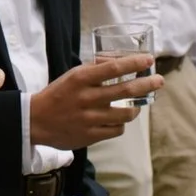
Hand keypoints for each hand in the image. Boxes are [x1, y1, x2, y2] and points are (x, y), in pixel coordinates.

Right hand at [28, 54, 156, 150]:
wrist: (36, 121)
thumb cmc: (58, 94)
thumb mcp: (73, 76)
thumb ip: (95, 69)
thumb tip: (119, 61)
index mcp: (81, 79)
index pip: (114, 68)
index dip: (134, 63)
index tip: (148, 60)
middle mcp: (87, 98)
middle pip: (126, 90)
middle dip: (147, 84)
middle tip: (159, 81)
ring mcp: (90, 118)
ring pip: (125, 113)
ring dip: (137, 108)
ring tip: (139, 104)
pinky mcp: (91, 135)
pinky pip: (117, 129)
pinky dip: (122, 123)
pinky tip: (120, 119)